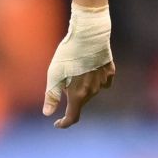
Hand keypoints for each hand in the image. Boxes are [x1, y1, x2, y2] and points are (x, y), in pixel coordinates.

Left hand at [43, 3, 114, 127]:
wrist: (88, 35)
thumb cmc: (68, 54)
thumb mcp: (54, 75)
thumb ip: (51, 96)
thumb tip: (47, 114)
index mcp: (78, 95)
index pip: (73, 117)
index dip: (64, 123)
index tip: (57, 123)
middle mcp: (93, 91)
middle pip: (81, 100)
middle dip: (71, 94)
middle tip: (63, 76)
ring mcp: (103, 81)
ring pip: (91, 90)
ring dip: (82, 85)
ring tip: (76, 67)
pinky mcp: (110, 71)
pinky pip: (102, 80)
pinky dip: (95, 78)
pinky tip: (90, 66)